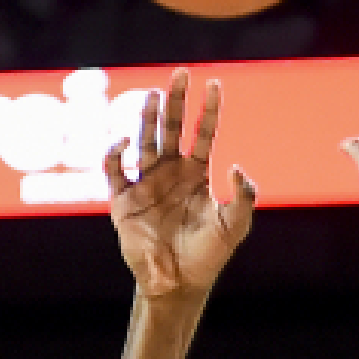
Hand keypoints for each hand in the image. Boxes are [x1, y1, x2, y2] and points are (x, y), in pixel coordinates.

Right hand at [106, 71, 255, 301]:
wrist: (177, 285)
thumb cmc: (208, 256)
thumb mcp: (235, 227)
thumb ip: (243, 197)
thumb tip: (235, 165)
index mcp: (195, 175)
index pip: (203, 133)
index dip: (208, 109)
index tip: (215, 84)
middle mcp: (169, 173)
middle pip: (171, 128)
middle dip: (176, 101)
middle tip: (181, 73)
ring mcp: (146, 184)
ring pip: (145, 141)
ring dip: (148, 118)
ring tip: (154, 95)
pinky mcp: (123, 201)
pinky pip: (114, 170)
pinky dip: (115, 154)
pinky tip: (125, 143)